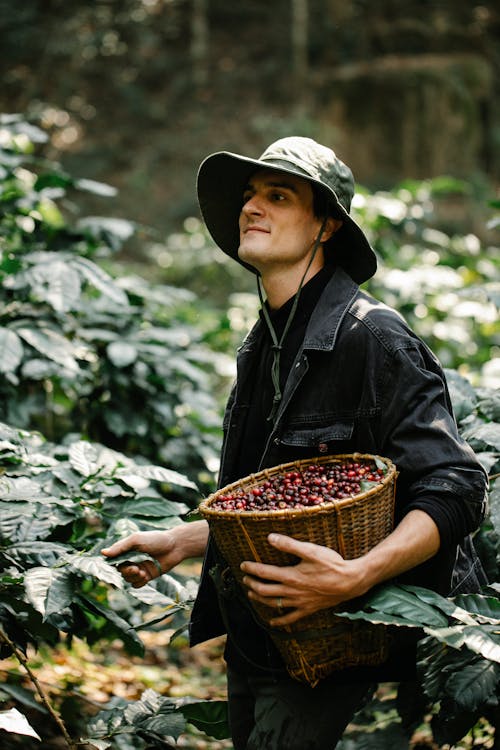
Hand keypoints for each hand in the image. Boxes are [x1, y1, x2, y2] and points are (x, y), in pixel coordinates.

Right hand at [102, 520, 208, 587]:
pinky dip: (139, 582)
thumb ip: (120, 547)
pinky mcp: (146, 577)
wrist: (174, 546)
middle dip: (126, 572)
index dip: (112, 565)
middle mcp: (131, 560)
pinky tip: (146, 576)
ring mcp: (139, 569)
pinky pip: (137, 585)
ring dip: (133, 577)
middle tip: (135, 568)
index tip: (116, 566)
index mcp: (126, 550)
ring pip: (128, 579)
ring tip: (142, 572)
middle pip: (120, 572)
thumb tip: (103, 553)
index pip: (113, 560)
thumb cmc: (155, 539)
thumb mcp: (136, 540)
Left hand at [240, 533, 366, 626]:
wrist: (350, 582)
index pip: (264, 573)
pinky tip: (272, 622)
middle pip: (265, 590)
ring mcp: (299, 602)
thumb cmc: (331, 564)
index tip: (243, 565)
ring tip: (252, 594)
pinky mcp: (308, 609)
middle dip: (252, 584)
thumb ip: (289, 545)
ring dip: (260, 599)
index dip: (251, 569)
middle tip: (245, 579)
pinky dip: (279, 621)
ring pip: (274, 604)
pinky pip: (290, 618)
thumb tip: (271, 538)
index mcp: (290, 576)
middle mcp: (292, 591)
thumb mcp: (310, 550)